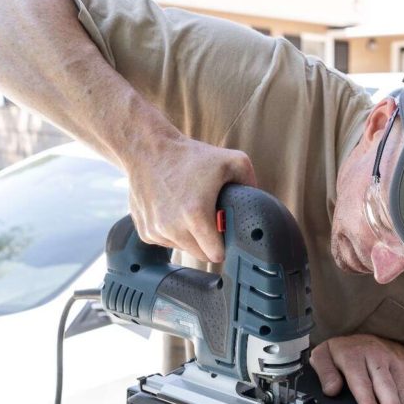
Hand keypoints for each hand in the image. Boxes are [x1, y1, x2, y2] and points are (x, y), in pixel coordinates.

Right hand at [125, 135, 255, 262]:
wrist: (146, 149)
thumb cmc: (187, 156)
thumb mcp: (231, 161)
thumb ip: (250, 183)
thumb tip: (258, 203)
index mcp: (196, 215)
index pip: (217, 254)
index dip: (225, 246)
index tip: (226, 235)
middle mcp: (173, 228)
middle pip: (201, 255)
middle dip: (209, 242)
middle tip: (210, 221)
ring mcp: (156, 231)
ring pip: (183, 249)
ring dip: (190, 237)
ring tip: (190, 211)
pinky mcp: (145, 231)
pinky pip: (166, 242)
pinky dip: (172, 233)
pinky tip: (173, 211)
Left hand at [309, 335, 403, 403]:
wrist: (361, 340)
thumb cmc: (340, 354)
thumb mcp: (323, 356)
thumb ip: (324, 372)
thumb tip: (332, 390)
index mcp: (352, 354)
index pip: (360, 378)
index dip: (367, 398)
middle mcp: (376, 356)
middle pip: (385, 383)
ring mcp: (393, 361)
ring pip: (401, 386)